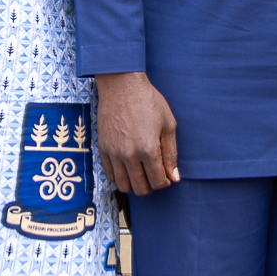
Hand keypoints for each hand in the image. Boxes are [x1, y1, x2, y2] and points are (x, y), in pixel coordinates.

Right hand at [93, 72, 180, 195]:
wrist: (122, 86)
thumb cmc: (149, 102)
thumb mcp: (168, 124)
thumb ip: (171, 153)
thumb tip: (174, 177)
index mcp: (148, 148)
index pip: (158, 182)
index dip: (165, 183)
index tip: (167, 176)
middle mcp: (129, 154)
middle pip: (141, 188)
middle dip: (151, 186)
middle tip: (155, 176)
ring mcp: (113, 153)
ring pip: (124, 186)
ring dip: (135, 185)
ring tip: (142, 174)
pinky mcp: (103, 149)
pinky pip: (110, 175)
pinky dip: (120, 178)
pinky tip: (128, 169)